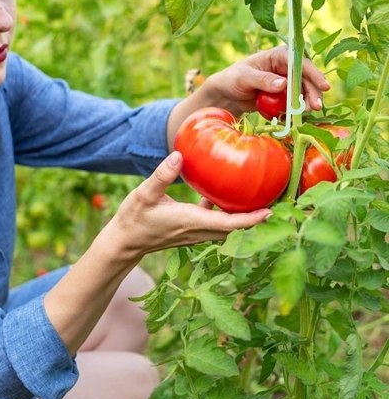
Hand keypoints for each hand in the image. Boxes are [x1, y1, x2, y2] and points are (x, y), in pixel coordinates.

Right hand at [99, 151, 271, 262]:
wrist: (124, 242)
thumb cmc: (133, 219)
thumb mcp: (144, 194)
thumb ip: (162, 175)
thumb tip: (180, 155)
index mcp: (190, 221)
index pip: (229, 224)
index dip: (251, 220)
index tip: (270, 211)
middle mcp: (197, 230)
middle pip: (235, 228)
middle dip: (255, 219)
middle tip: (274, 201)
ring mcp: (194, 233)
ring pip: (226, 227)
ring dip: (242, 217)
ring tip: (256, 198)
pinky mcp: (189, 230)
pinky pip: (215, 223)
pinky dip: (225, 213)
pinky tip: (222, 196)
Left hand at [205, 45, 329, 115]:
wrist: (227, 94)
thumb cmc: (233, 79)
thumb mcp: (244, 78)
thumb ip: (263, 80)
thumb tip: (283, 84)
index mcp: (278, 55)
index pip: (300, 62)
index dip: (313, 74)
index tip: (323, 86)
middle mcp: (286, 66)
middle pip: (307, 78)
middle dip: (313, 91)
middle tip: (316, 106)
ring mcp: (287, 81)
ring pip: (305, 90)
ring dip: (308, 101)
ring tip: (307, 113)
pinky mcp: (285, 94)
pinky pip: (296, 101)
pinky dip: (298, 108)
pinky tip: (298, 117)